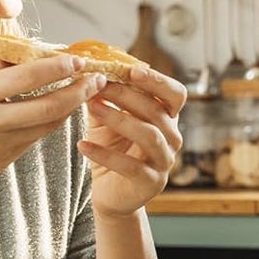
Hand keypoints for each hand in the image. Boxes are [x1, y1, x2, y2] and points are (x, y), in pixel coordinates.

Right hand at [0, 54, 98, 212]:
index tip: (78, 58)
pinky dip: (49, 124)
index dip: (57, 67)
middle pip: (47, 105)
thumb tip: (17, 58)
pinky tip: (59, 113)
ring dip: (70, 108)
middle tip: (97, 79)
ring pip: (45, 125)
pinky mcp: (1, 162)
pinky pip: (32, 139)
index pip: (25, 77)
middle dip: (78, 91)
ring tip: (86, 92)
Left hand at [79, 65, 186, 218]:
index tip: (132, 71)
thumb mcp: (107, 117)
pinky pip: (130, 166)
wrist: (109, 189)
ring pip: (149, 135)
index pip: (175, 94)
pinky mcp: (151, 182)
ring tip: (91, 106)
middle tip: (97, 85)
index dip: (158, 81)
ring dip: (118, 118)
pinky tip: (82, 146)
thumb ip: (105, 96)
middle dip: (126, 95)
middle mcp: (172, 138)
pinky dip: (104, 154)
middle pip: (157, 111)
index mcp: (167, 118)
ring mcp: (164, 161)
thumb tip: (91, 69)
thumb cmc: (112, 148)